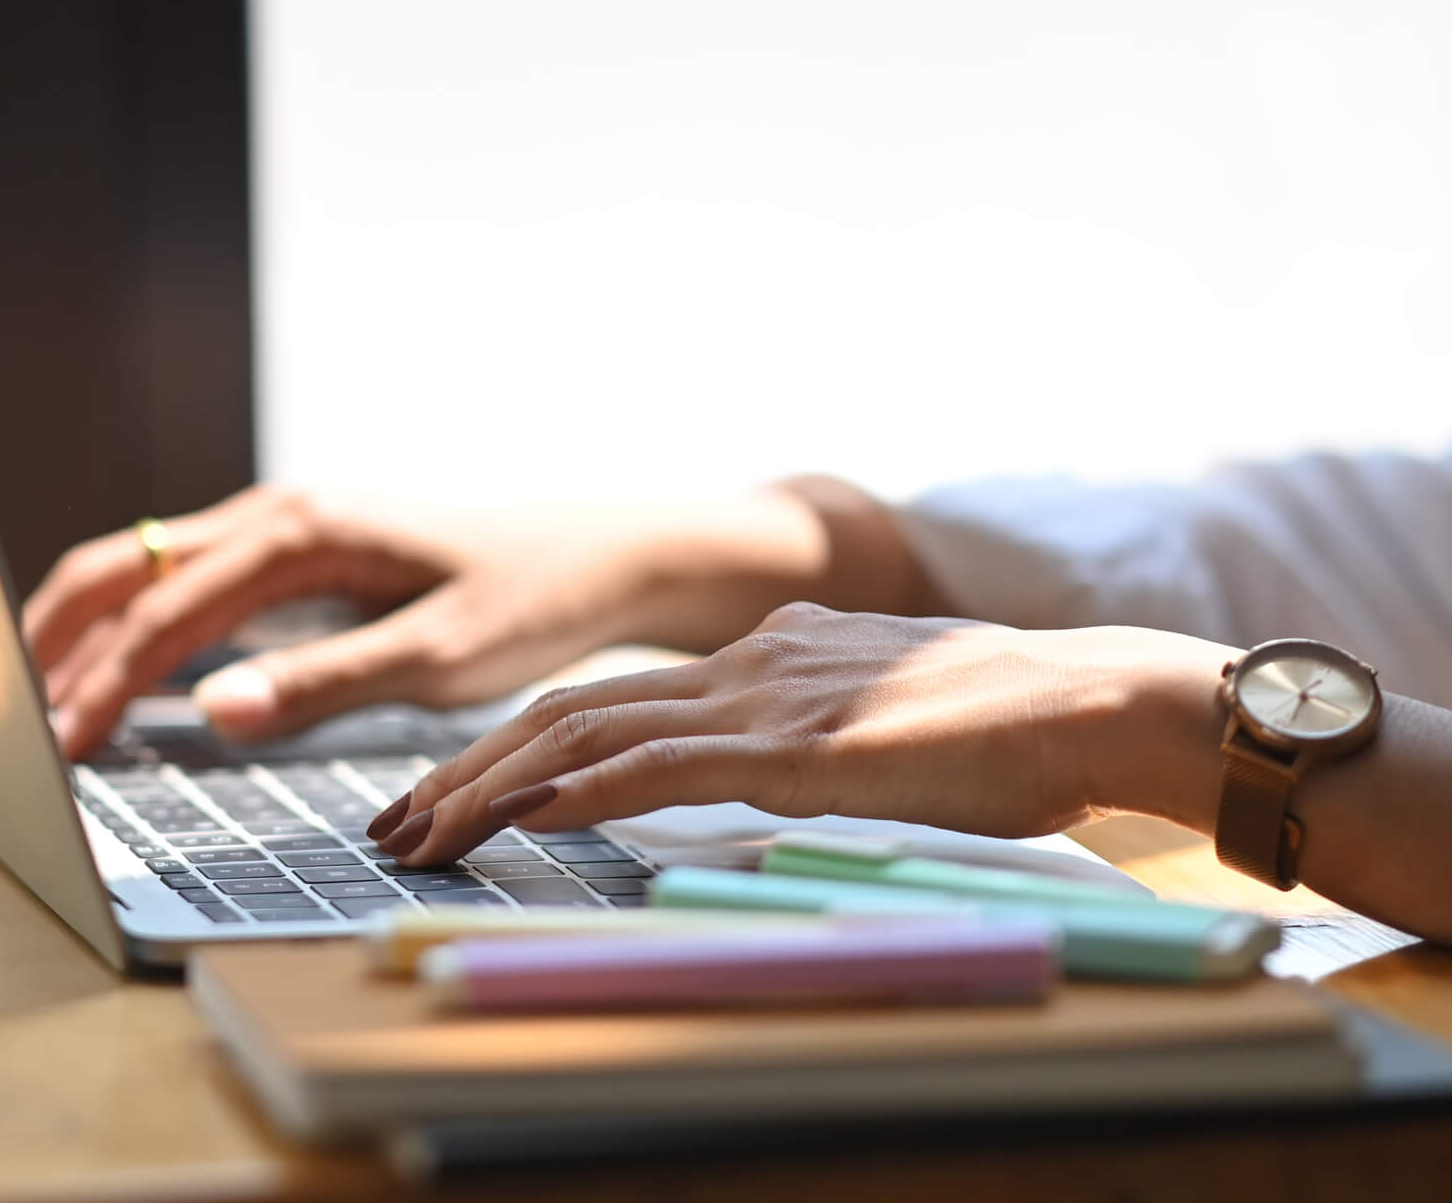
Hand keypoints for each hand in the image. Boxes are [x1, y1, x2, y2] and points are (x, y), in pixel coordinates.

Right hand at [23, 486, 691, 757]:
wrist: (606, 550)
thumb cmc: (535, 597)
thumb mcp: (438, 656)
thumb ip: (320, 684)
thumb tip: (211, 711)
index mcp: (302, 530)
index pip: (165, 611)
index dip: (102, 682)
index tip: (60, 748)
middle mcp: (278, 512)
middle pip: (124, 565)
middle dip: (56, 638)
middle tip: (11, 718)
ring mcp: (284, 522)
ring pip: (146, 565)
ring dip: (87, 627)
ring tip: (42, 699)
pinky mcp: (299, 545)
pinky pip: (187, 575)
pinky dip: (135, 619)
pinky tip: (122, 671)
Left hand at [373, 601, 1231, 864]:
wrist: (1093, 700)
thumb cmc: (1013, 731)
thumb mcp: (883, 723)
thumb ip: (812, 733)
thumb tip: (772, 765)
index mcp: (762, 654)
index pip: (605, 699)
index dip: (515, 746)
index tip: (452, 792)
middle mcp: (745, 662)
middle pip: (566, 709)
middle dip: (467, 768)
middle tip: (393, 819)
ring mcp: (764, 697)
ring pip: (589, 733)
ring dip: (493, 787)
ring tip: (422, 833)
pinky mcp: (795, 744)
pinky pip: (661, 764)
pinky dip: (581, 789)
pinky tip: (527, 816)